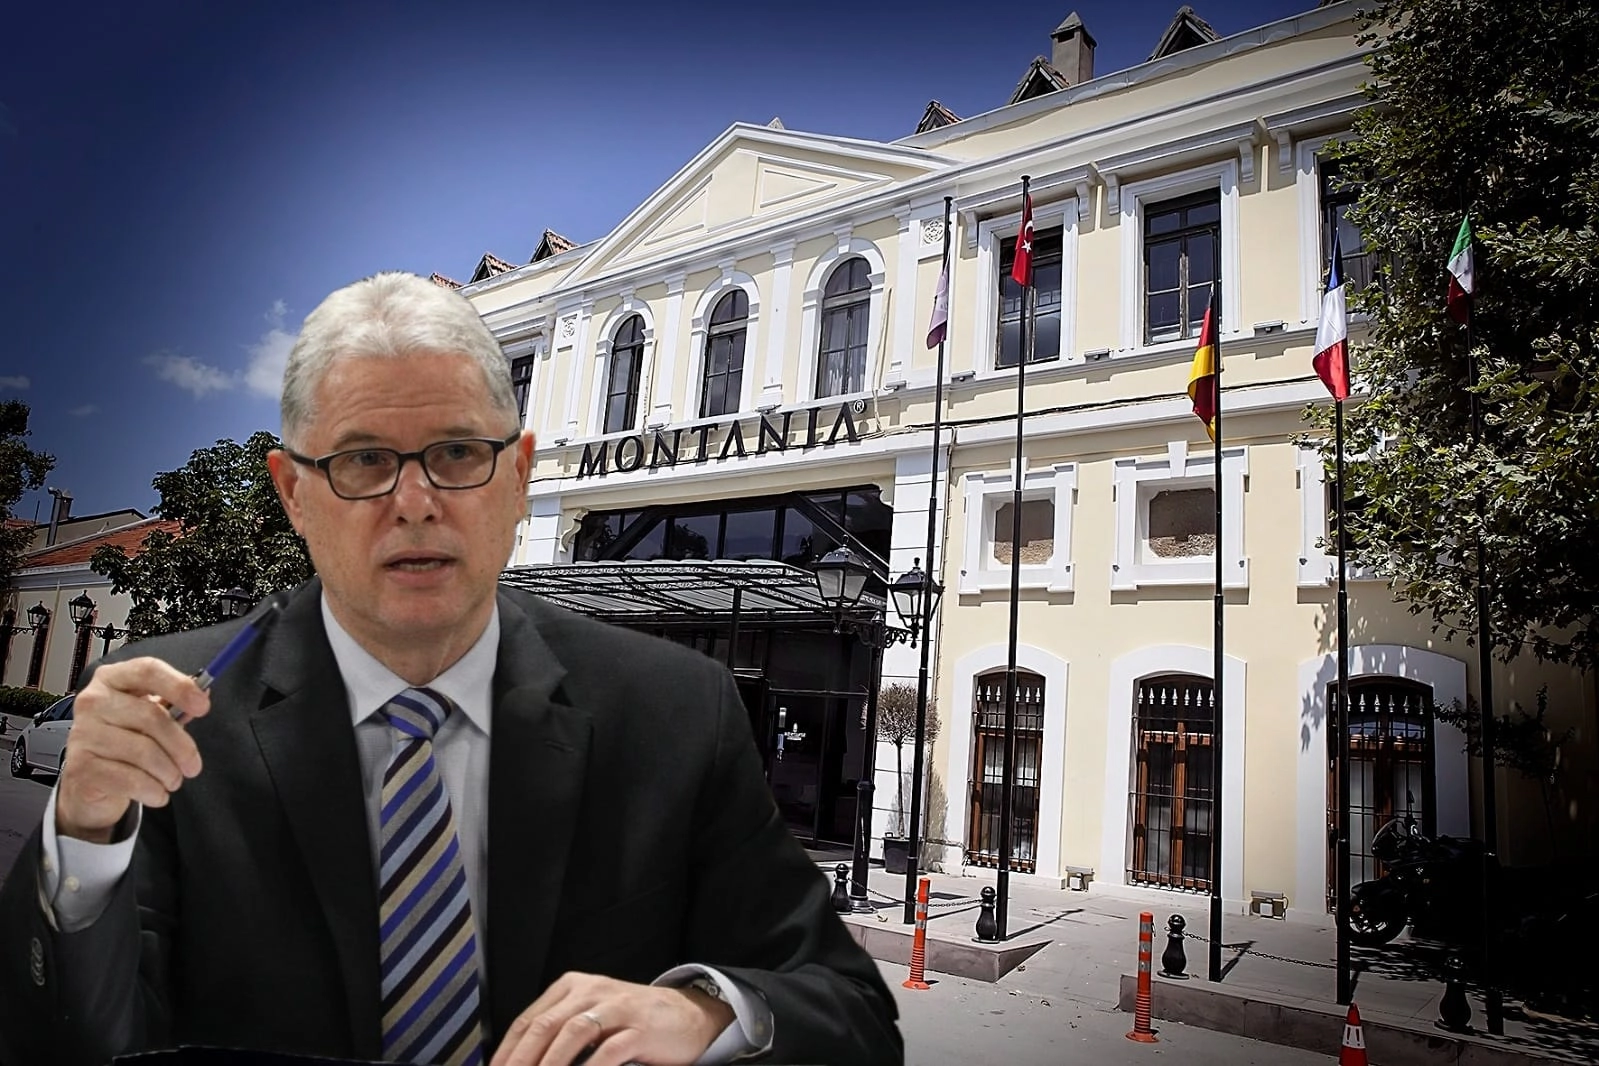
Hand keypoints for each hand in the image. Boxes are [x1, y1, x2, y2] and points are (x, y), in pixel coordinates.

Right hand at [55, 658, 209, 843]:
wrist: (87, 781)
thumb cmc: (124, 740)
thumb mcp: (150, 717)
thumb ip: (175, 705)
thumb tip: (204, 692)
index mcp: (112, 679)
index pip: (148, 670)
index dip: (180, 686)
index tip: (204, 706)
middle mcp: (93, 701)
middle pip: (152, 716)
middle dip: (182, 747)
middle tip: (194, 766)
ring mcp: (83, 733)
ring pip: (144, 752)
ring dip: (169, 773)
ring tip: (173, 780)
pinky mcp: (81, 767)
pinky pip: (131, 779)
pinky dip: (153, 790)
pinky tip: (157, 793)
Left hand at [490, 972, 733, 1065]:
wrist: (687, 1014)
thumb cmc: (633, 1020)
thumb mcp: (592, 1015)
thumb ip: (560, 1032)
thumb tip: (522, 1060)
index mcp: (573, 986)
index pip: (528, 1019)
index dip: (507, 1051)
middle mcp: (592, 991)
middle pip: (545, 1026)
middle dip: (521, 1060)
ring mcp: (617, 1006)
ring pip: (572, 1033)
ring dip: (550, 1064)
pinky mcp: (640, 1026)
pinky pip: (609, 1049)